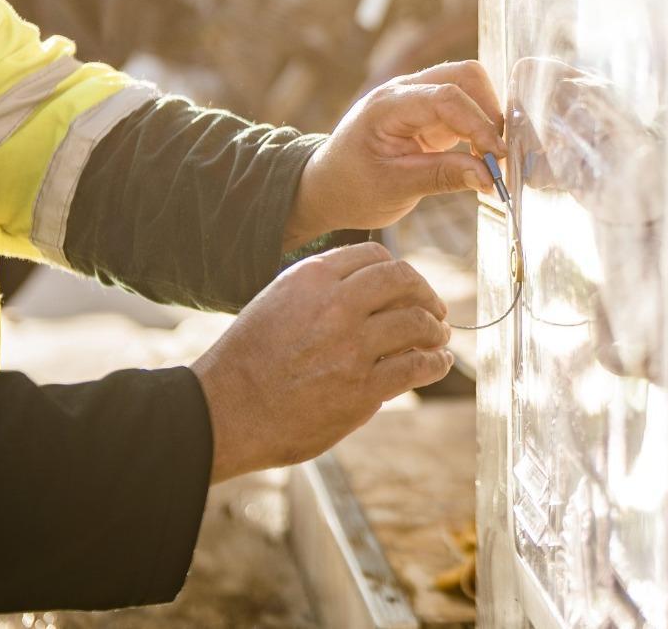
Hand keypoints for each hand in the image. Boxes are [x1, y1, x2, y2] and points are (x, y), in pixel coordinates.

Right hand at [188, 242, 453, 481]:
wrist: (227, 411)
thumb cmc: (248, 360)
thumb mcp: (277, 302)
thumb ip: (320, 290)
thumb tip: (367, 288)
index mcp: (311, 277)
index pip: (375, 256)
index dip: (399, 272)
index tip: (407, 288)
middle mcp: (335, 304)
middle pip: (403, 281)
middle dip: (425, 294)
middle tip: (435, 310)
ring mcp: (351, 347)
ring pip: (417, 323)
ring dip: (436, 330)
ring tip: (439, 338)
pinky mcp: (363, 389)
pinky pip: (417, 366)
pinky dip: (435, 362)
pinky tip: (438, 363)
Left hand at [283, 61, 505, 248]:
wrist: (329, 188)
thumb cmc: (351, 189)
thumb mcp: (393, 190)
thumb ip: (441, 177)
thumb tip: (487, 175)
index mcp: (387, 106)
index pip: (445, 98)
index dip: (478, 124)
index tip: (497, 158)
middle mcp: (404, 91)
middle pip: (463, 76)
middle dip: (488, 112)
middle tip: (497, 156)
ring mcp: (417, 98)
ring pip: (469, 85)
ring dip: (487, 117)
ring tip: (490, 159)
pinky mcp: (429, 113)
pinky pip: (465, 106)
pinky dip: (480, 127)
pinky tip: (482, 157)